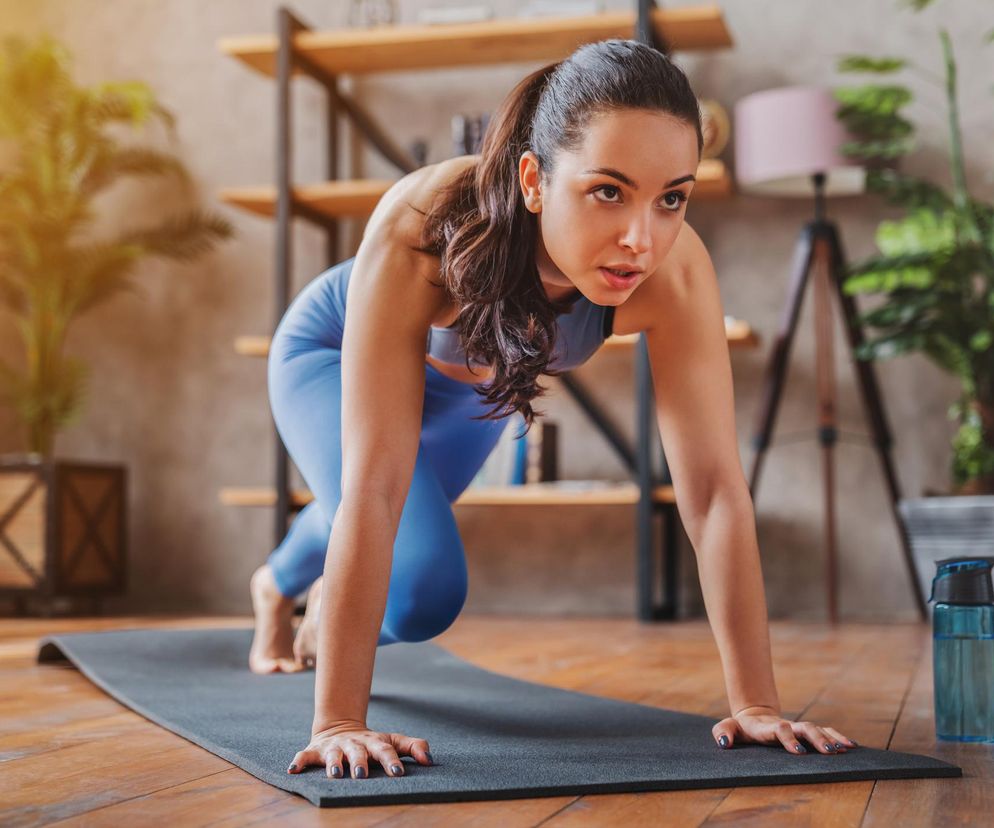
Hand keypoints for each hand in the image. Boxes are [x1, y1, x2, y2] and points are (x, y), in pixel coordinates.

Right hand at [287, 719, 433, 778]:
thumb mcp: (392, 741)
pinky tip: (293, 770)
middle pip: (358, 752)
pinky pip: (304, 756)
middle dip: (360, 763)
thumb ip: (412, 747)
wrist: (340, 727)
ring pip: (333, 754)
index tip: (399, 774)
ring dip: (333, 764)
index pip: (385, 750)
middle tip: (362, 775)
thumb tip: (430, 760)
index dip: (392, 761)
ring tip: (335, 774)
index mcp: (373, 742)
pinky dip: (299, 761)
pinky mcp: (315, 751)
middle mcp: (353, 743)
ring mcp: (334, 747)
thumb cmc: (372, 743)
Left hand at [712, 706, 858, 754]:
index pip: (779, 730)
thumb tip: (724, 742)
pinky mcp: (805, 731)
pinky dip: (837, 737)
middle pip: (804, 728)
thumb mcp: (727, 728)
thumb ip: (723, 731)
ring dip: (830, 739)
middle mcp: (786, 725)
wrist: (753, 717)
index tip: (798, 752)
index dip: (788, 739)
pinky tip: (851, 746)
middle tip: (829, 752)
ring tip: (845, 750)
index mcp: (767, 727)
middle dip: (816, 739)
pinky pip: (825, 732)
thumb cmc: (741, 728)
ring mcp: (797, 727)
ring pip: (817, 729)